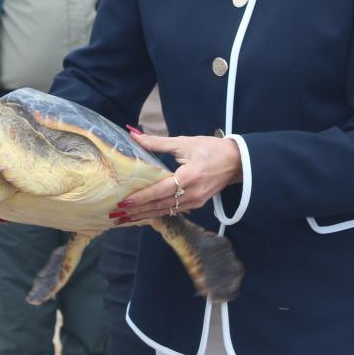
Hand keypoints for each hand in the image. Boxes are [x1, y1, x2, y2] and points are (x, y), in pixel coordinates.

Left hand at [111, 132, 241, 223]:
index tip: (124, 202)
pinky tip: (145, 214)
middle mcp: (192, 193)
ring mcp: (195, 202)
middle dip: (137, 211)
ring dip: (144, 215)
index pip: (159, 191)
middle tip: (116, 215)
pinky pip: (173, 211)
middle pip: (159, 205)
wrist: (237, 162)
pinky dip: (157, 212)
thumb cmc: (211, 149)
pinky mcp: (197, 204)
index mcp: (189, 176)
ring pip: (165, 211)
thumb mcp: (185, 143)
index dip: (141, 198)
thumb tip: (135, 135)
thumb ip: (158, 142)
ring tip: (125, 218)